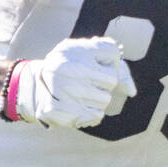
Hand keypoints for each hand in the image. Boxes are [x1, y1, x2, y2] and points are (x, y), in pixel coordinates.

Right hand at [6, 37, 136, 128]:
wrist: (35, 87)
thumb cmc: (69, 67)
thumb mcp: (88, 54)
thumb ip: (115, 65)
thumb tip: (132, 92)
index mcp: (72, 50)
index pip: (113, 54)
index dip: (107, 61)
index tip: (93, 64)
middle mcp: (66, 70)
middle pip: (111, 81)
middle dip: (103, 83)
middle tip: (85, 81)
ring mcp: (62, 92)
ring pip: (104, 100)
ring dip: (98, 99)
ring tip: (80, 94)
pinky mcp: (60, 112)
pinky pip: (96, 116)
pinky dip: (92, 113)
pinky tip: (78, 105)